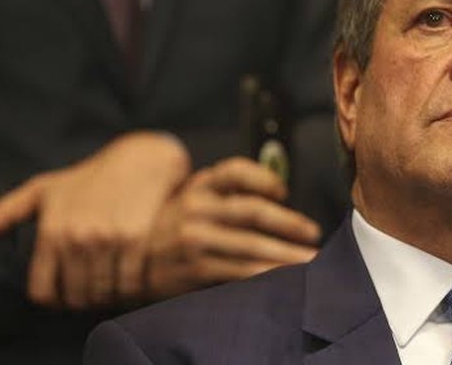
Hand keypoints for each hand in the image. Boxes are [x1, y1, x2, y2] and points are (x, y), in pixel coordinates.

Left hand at [0, 132, 190, 308]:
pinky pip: (129, 283)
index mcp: (51, 231)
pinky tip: (131, 281)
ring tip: (111, 291)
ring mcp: (107, 240)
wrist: (140, 161)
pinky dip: (130, 290)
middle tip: (92, 294)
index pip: (43, 291)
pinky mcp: (135, 240)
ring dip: (107, 298)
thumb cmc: (89, 177)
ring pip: (103, 294)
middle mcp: (76, 238)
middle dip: (83, 301)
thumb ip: (7, 212)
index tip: (65, 296)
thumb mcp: (44, 188)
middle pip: (76, 297)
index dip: (53, 300)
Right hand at [145, 157, 320, 299]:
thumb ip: (232, 191)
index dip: (265, 179)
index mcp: (201, 186)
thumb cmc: (182, 223)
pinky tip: (285, 280)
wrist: (137, 260)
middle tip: (314, 234)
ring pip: (251, 247)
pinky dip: (266, 276)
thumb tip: (281, 195)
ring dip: (286, 256)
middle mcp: (197, 209)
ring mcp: (195, 241)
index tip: (285, 192)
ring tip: (311, 263)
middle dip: (290, 224)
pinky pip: (240, 273)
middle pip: (253, 211)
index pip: (236, 171)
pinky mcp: (197, 270)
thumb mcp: (198, 196)